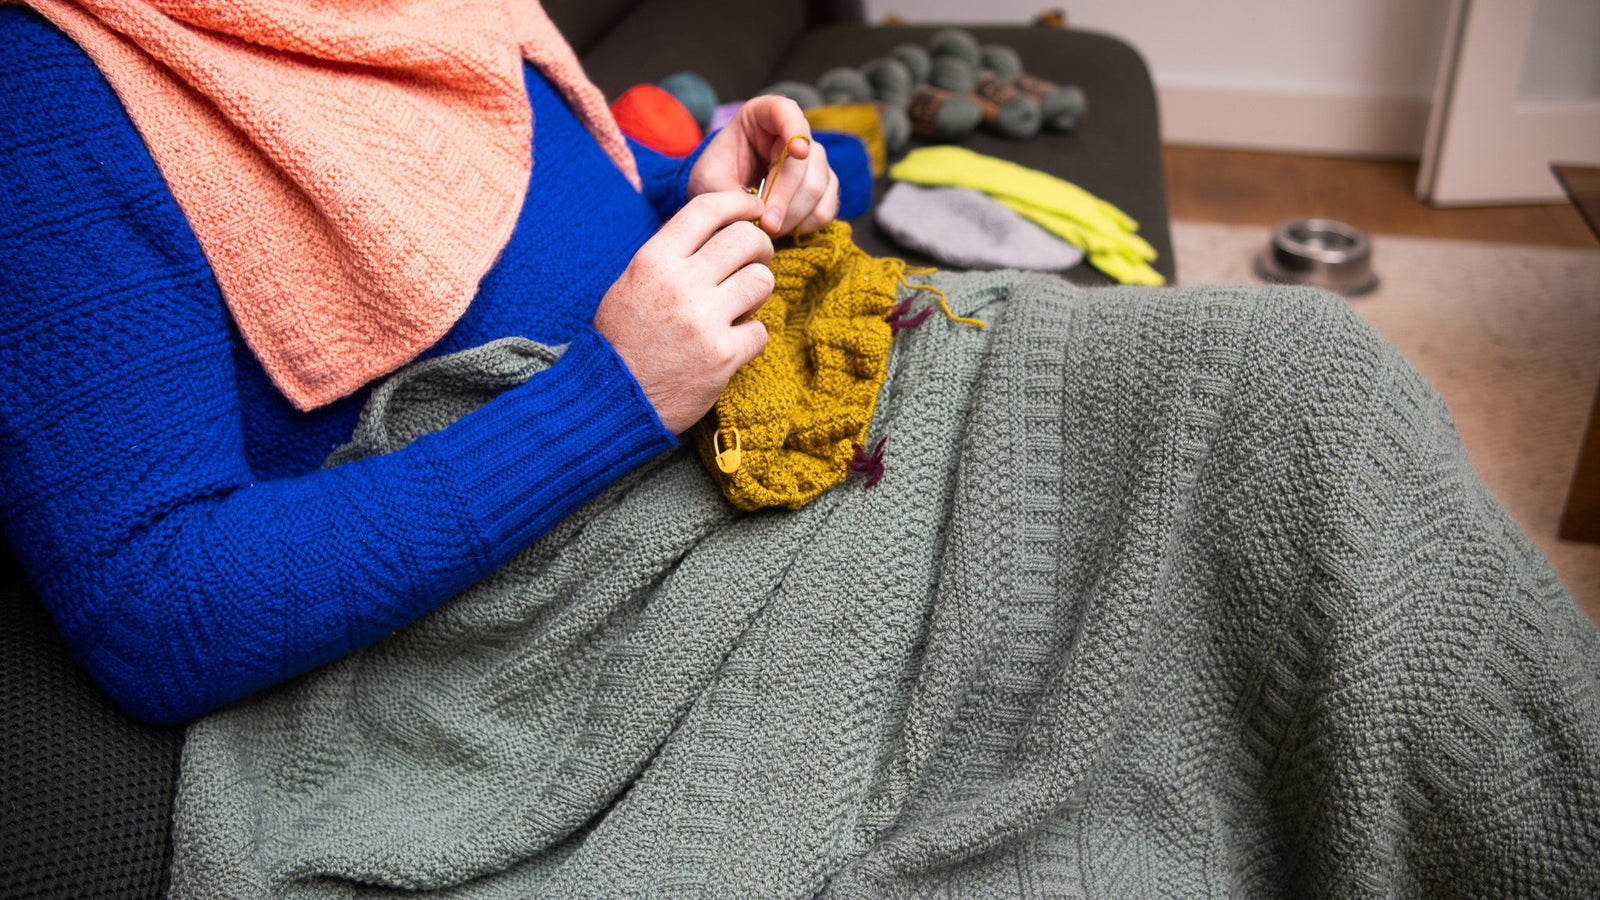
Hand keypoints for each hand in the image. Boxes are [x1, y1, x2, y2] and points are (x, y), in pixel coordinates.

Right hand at [594, 190, 774, 433]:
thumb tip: (720, 230)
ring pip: (762, 282)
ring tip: (739, 308)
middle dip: (759, 249)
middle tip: (755, 263)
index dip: (740, 202)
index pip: (707, 209)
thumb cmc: (623, 341)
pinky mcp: (722, 356)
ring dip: (756, 294)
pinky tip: (729, 345)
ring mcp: (703, 320)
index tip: (755, 208)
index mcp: (653, 260)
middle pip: (747, 240)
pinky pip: (761, 331)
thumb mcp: (631, 284)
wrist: (612, 400)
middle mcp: (679, 284)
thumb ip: (671, 256)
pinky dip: (751, 339)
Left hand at [687, 95, 839, 236]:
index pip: (787, 112)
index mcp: (764, 115)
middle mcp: (796, 132)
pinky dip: (805, 225)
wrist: (723, 196)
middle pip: (805, 163)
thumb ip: (731, 193)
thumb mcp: (710, 182)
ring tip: (766, 228)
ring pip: (817, 188)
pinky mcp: (824, 186)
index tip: (797, 152)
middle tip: (765, 225)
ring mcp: (815, 160)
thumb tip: (762, 213)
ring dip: (792, 216)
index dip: (795, 129)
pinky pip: (825, 209)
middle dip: (784, 199)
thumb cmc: (714, 179)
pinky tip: (784, 229)